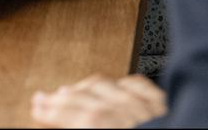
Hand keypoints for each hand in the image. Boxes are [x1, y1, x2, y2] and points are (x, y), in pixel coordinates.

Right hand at [31, 74, 167, 128]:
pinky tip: (116, 83)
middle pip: (93, 101)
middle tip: (42, 97)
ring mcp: (153, 113)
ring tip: (70, 88)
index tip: (38, 107)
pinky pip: (142, 88)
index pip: (83, 118)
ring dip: (87, 87)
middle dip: (64, 98)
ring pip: (114, 89)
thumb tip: (72, 124)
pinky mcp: (169, 109)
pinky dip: (124, 83)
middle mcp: (137, 120)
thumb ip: (94, 129)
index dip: (56, 111)